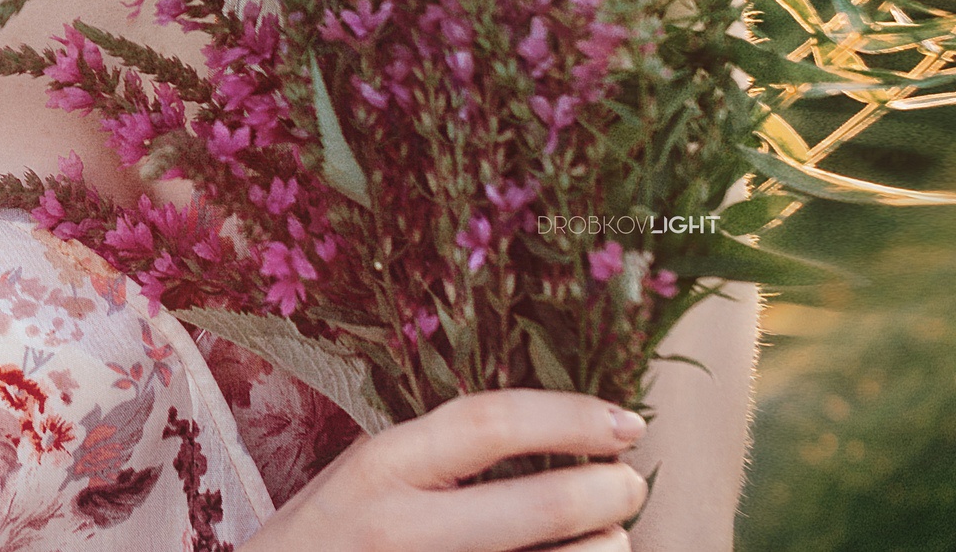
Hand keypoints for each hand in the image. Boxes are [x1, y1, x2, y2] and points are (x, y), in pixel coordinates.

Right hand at [244, 388, 650, 551]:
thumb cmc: (327, 539)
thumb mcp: (364, 478)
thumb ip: (438, 461)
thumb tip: (555, 439)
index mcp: (379, 467)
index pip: (489, 423)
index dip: (570, 418)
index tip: (624, 422)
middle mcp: (402, 527)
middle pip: (537, 504)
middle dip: (607, 492)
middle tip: (630, 485)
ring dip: (601, 551)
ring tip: (610, 539)